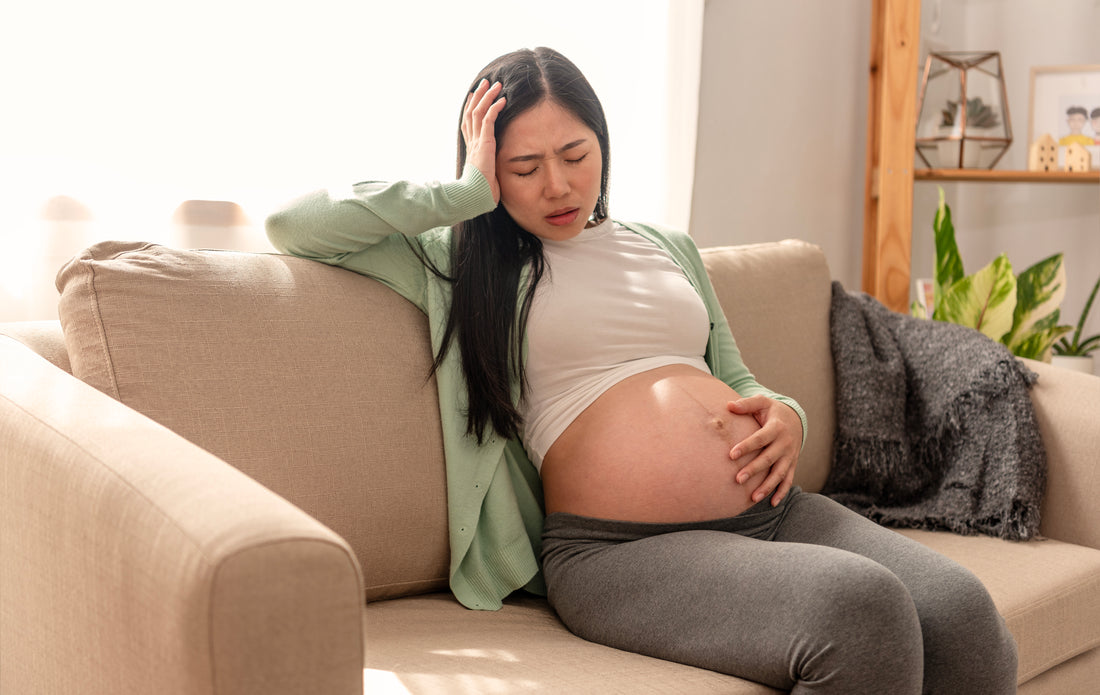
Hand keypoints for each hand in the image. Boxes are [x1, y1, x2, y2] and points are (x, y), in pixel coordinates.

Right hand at [461, 79, 505, 203]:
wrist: (474, 196)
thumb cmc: (481, 192)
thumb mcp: (487, 176)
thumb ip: (491, 169)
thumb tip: (496, 175)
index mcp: (472, 149)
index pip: (469, 123)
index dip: (471, 108)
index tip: (475, 96)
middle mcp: (472, 142)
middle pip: (472, 113)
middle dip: (479, 96)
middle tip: (485, 83)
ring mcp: (476, 142)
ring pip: (479, 112)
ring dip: (487, 97)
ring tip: (496, 84)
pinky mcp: (484, 143)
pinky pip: (488, 120)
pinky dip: (495, 108)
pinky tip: (502, 100)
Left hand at [727, 396, 802, 505]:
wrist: (796, 418)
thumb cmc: (772, 411)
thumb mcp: (762, 402)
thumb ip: (746, 404)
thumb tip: (729, 405)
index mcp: (776, 427)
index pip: (760, 438)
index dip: (746, 446)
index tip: (731, 455)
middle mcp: (785, 443)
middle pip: (769, 458)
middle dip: (754, 469)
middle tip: (738, 479)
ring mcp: (790, 455)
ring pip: (779, 473)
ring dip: (767, 486)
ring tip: (753, 498)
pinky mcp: (792, 464)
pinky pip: (788, 480)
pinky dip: (782, 492)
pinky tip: (772, 503)